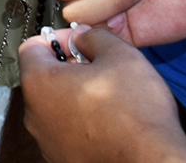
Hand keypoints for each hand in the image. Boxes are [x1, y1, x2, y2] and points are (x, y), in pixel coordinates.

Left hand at [17, 26, 185, 162]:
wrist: (152, 162)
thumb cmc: (136, 114)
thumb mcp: (120, 54)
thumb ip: (93, 36)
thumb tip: (83, 35)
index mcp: (39, 83)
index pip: (32, 46)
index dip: (58, 38)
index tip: (80, 41)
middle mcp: (35, 115)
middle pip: (43, 78)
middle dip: (68, 67)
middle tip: (98, 66)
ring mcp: (47, 141)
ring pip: (55, 106)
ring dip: (76, 95)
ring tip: (108, 96)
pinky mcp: (63, 159)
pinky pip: (66, 131)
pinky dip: (82, 122)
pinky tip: (109, 121)